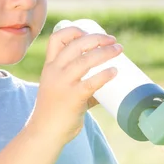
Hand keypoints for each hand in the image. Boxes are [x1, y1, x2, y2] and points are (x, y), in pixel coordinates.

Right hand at [28, 26, 122, 144]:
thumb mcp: (59, 88)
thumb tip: (106, 79)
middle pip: (76, 45)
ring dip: (105, 52)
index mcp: (49, 66)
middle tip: (113, 40)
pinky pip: (91, 82)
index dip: (74, 31)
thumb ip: (80, 81)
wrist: (44, 132)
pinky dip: (105, 75)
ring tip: (118, 50)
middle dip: (97, 38)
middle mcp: (54, 71)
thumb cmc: (54, 111)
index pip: (57, 38)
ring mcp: (63, 84)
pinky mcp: (72, 98)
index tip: (90, 32)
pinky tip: (115, 71)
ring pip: (85, 60)